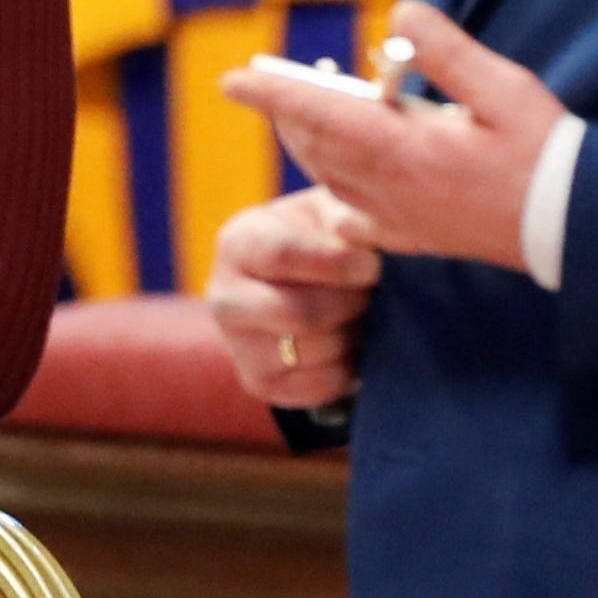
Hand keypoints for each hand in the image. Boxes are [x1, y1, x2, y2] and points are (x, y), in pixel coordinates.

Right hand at [205, 183, 383, 408]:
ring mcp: (237, 345)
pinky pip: (321, 385)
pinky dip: (350, 368)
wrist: (308, 287)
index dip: (335, 264)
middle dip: (351, 305)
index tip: (373, 266)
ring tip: (360, 315)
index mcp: (239, 243)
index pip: (280, 256)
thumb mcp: (333, 211)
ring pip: (315, 350)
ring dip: (354, 335)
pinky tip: (349, 343)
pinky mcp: (259, 382)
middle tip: (371, 293)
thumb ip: (347, 214)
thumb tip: (355, 229)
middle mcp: (224, 296)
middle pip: (299, 313)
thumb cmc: (325, 238)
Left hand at [222, 2, 562, 271]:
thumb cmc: (548, 155)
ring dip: (309, 147)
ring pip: (328, 181)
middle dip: (288, 114)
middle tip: (273, 85)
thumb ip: (446, 51)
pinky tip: (342, 187)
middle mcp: (390, 189)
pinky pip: (355, 218)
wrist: (579, 228)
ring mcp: (401, 218)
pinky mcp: (419, 238)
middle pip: (315, 148)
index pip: (318, 114)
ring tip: (307, 117)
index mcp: (404, 150)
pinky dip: (337, 194)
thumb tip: (399, 12)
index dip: (271, 94)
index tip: (231, 80)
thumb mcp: (505, 88)